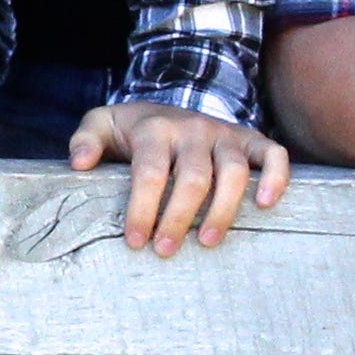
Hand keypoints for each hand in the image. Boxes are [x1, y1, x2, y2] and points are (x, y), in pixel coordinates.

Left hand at [72, 101, 291, 256]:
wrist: (167, 104)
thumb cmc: (132, 129)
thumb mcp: (102, 124)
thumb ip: (86, 140)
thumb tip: (79, 164)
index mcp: (155, 128)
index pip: (149, 172)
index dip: (142, 208)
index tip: (135, 241)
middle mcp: (193, 128)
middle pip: (193, 178)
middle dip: (178, 218)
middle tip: (165, 250)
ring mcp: (224, 133)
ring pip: (234, 171)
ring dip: (222, 210)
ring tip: (206, 242)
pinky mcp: (250, 139)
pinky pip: (273, 154)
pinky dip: (275, 176)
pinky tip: (264, 205)